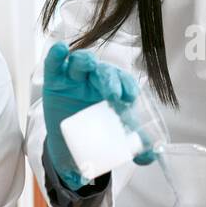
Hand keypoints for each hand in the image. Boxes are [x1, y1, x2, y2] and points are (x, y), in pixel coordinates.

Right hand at [41, 42, 144, 189]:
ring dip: (86, 60)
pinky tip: (60, 49)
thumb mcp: (112, 143)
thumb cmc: (93, 134)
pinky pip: (55, 64)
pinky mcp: (54, 80)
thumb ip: (133, 150)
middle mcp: (95, 82)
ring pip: (82, 61)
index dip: (127, 85)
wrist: (67, 145)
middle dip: (110, 79)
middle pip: (104, 72)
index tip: (131, 97)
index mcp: (113, 92)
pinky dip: (57, 55)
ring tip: (89, 64)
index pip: (123, 82)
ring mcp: (74, 78)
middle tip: (113, 94)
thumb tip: (150, 156)